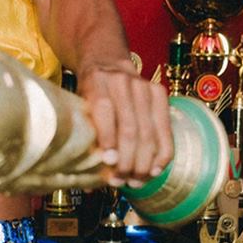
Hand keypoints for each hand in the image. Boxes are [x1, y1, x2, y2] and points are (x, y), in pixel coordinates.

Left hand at [77, 60, 173, 186]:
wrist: (106, 60)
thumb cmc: (88, 92)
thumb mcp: (78, 104)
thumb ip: (82, 134)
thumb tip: (85, 181)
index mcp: (96, 81)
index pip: (104, 110)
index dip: (107, 139)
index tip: (108, 163)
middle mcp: (122, 82)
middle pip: (129, 127)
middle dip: (126, 160)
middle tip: (120, 181)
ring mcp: (144, 86)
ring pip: (148, 132)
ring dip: (143, 163)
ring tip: (135, 181)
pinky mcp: (159, 93)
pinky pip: (165, 129)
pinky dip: (161, 153)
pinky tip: (154, 170)